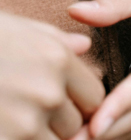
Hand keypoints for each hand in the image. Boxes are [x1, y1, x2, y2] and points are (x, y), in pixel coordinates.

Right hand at [0, 11, 104, 139]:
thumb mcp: (17, 28)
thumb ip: (55, 40)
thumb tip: (84, 46)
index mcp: (58, 61)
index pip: (94, 97)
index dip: (80, 103)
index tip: (64, 102)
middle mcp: (48, 92)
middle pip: (73, 125)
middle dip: (57, 123)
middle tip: (30, 111)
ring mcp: (24, 122)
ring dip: (36, 135)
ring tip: (14, 117)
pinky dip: (16, 138)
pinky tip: (8, 127)